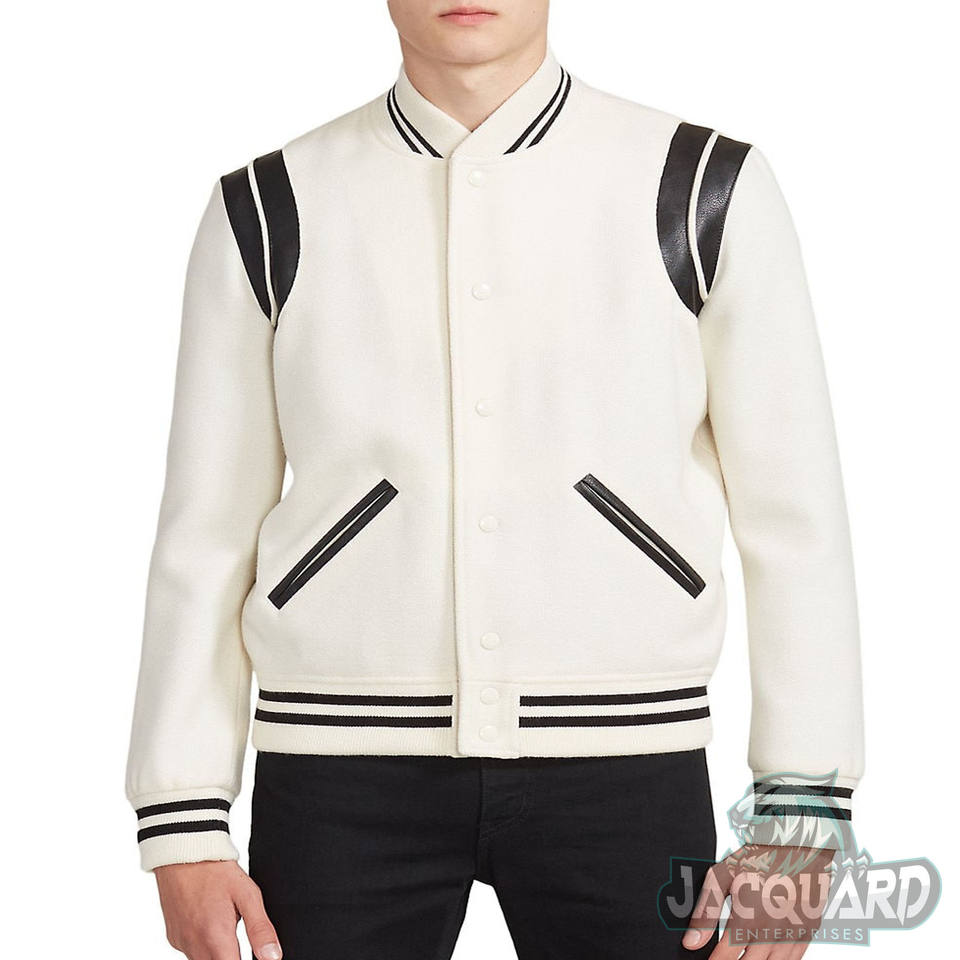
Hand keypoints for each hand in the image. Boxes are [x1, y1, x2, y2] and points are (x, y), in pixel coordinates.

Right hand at [155, 860, 281, 959]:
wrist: (184, 854)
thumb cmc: (216, 871)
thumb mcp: (248, 895)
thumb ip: (260, 929)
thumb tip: (273, 958)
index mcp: (216, 938)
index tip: (256, 955)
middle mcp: (194, 946)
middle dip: (232, 958)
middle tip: (237, 933)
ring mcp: (181, 943)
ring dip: (218, 953)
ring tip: (223, 923)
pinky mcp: (173, 938)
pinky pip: (191, 952)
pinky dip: (203, 945)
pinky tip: (209, 922)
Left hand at [682, 843, 833, 958]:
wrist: (799, 844)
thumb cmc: (758, 857)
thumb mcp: (723, 875)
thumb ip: (706, 912)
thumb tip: (690, 943)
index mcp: (748, 918)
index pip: (725, 957)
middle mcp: (772, 932)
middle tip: (721, 959)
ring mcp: (793, 936)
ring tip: (740, 957)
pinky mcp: (807, 934)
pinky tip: (762, 956)